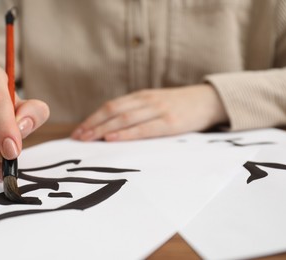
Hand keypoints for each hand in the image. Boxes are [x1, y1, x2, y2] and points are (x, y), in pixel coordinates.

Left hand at [71, 84, 227, 140]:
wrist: (209, 100)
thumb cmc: (178, 106)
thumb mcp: (155, 104)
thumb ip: (136, 111)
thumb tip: (111, 129)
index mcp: (140, 96)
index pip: (110, 106)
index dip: (92, 118)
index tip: (78, 131)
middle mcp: (146, 101)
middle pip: (113, 111)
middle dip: (92, 125)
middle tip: (77, 138)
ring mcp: (158, 110)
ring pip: (124, 119)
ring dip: (103, 130)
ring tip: (88, 139)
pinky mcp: (170, 122)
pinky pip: (143, 128)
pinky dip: (126, 134)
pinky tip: (112, 138)